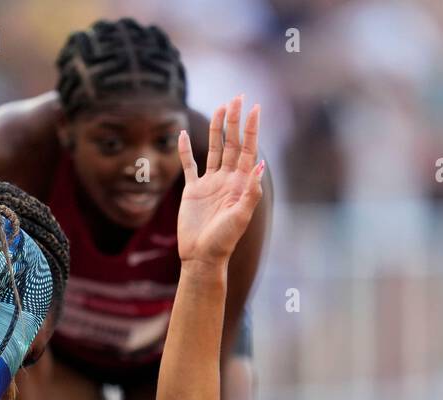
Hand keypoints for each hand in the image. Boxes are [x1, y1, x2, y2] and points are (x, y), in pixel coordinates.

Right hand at [176, 95, 264, 268]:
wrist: (202, 257)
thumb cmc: (224, 241)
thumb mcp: (240, 217)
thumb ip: (250, 192)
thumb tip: (260, 166)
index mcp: (240, 184)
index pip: (247, 150)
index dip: (251, 129)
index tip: (254, 108)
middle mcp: (227, 180)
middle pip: (231, 144)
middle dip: (235, 121)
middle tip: (237, 98)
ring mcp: (210, 184)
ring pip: (213, 149)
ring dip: (217, 129)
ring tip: (220, 108)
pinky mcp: (193, 191)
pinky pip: (189, 166)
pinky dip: (185, 150)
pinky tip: (182, 134)